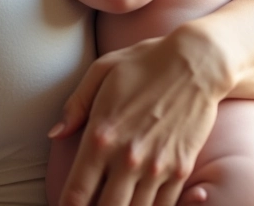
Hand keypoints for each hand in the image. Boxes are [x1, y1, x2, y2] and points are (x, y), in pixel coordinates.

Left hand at [49, 28, 230, 205]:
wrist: (197, 62)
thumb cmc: (147, 61)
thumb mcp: (103, 70)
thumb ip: (76, 104)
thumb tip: (56, 133)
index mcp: (101, 135)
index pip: (75, 193)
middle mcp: (127, 158)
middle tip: (92, 205)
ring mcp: (156, 167)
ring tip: (117, 201)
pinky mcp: (181, 169)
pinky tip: (141, 201)